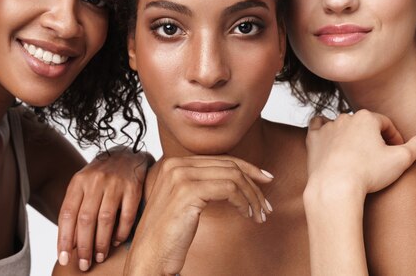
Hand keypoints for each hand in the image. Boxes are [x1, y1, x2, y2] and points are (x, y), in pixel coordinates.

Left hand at [57, 147, 152, 270]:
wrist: (127, 154)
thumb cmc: (101, 176)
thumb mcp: (83, 185)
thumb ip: (76, 208)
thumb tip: (69, 243)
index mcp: (79, 181)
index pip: (67, 213)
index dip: (64, 238)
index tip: (64, 258)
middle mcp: (96, 180)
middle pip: (86, 219)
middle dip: (84, 246)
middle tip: (84, 263)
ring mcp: (116, 183)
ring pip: (105, 219)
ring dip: (102, 243)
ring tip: (99, 257)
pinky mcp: (134, 187)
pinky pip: (127, 215)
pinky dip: (121, 232)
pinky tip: (116, 241)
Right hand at [124, 156, 273, 275]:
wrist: (149, 255)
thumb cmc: (168, 234)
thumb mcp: (185, 201)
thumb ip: (202, 184)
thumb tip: (235, 178)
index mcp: (174, 164)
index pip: (220, 159)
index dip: (247, 168)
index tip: (265, 180)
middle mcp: (176, 165)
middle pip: (229, 165)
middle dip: (253, 184)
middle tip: (266, 205)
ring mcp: (180, 176)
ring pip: (232, 176)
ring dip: (252, 196)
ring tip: (259, 214)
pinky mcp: (188, 191)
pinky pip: (229, 188)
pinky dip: (243, 201)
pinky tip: (246, 214)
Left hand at [305, 110, 415, 195]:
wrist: (335, 186)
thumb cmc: (368, 173)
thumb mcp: (401, 160)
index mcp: (367, 118)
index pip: (386, 124)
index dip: (395, 138)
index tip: (398, 152)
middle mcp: (345, 117)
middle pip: (364, 125)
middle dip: (374, 137)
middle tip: (380, 155)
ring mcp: (327, 128)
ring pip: (342, 125)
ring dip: (351, 135)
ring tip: (358, 151)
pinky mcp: (313, 139)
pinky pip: (317, 125)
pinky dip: (324, 128)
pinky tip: (328, 134)